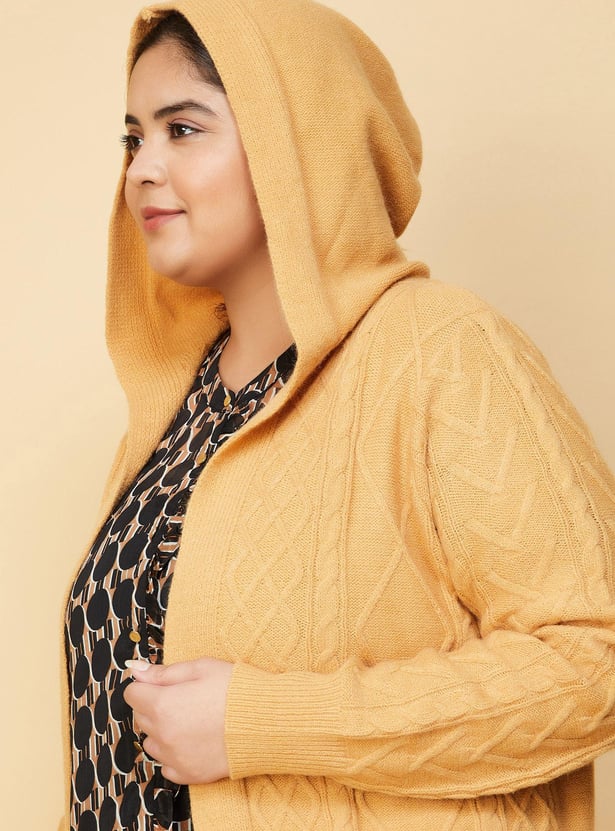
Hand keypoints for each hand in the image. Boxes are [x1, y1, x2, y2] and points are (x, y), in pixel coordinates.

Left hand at [123, 657, 233, 784]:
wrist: (265, 721)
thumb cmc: (235, 689)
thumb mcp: (201, 668)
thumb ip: (164, 672)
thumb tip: (136, 670)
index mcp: (162, 704)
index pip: (132, 694)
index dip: (146, 685)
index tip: (163, 684)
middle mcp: (163, 735)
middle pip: (141, 718)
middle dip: (155, 706)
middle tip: (183, 698)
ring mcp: (174, 758)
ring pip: (151, 743)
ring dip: (162, 731)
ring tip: (190, 720)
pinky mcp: (188, 774)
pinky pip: (166, 766)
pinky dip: (174, 754)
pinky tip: (193, 741)